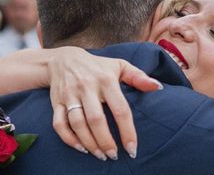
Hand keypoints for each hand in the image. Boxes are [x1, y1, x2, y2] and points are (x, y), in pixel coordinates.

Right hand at [47, 47, 162, 160]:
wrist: (64, 58)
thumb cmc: (97, 66)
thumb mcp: (119, 66)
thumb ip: (138, 77)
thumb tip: (158, 87)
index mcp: (105, 79)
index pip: (120, 108)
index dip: (127, 131)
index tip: (132, 149)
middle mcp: (86, 87)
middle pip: (96, 120)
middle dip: (106, 141)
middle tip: (113, 156)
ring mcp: (69, 94)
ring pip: (77, 124)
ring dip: (89, 143)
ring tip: (100, 155)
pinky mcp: (56, 101)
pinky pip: (59, 124)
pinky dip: (69, 139)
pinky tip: (81, 148)